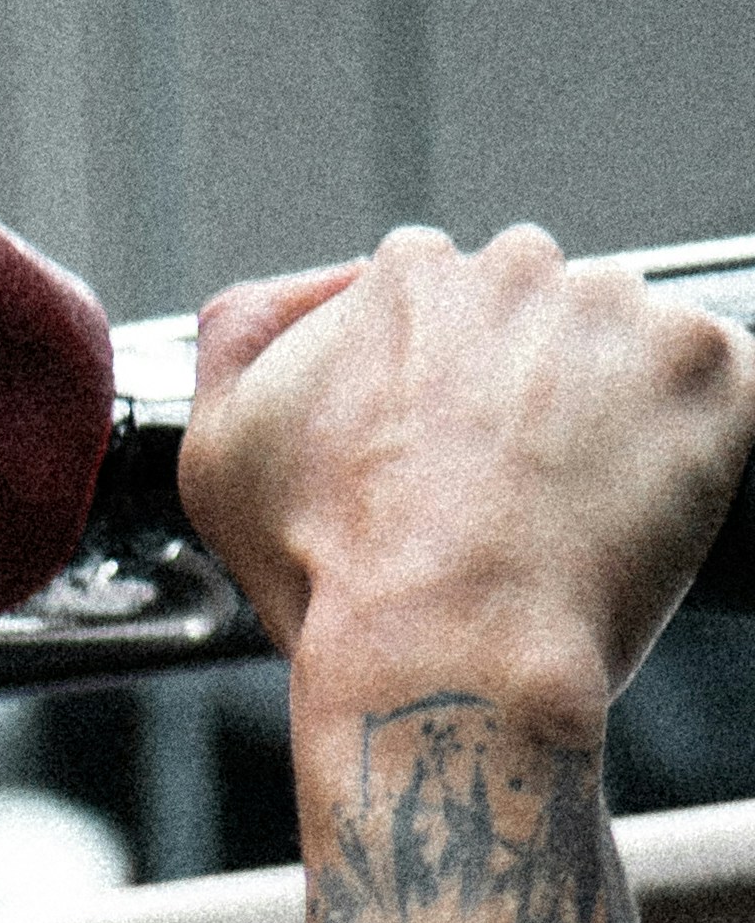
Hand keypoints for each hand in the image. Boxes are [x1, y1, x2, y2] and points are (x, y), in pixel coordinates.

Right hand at [182, 225, 754, 745]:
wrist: (446, 654)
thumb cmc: (333, 575)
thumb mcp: (219, 452)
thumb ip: (239, 338)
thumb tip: (315, 290)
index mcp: (409, 277)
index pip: (448, 301)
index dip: (446, 386)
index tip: (446, 456)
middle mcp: (522, 268)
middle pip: (546, 313)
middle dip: (535, 387)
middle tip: (509, 496)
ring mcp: (626, 313)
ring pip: (633, 348)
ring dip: (615, 414)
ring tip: (571, 515)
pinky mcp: (713, 371)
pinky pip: (724, 389)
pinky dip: (695, 444)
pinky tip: (636, 512)